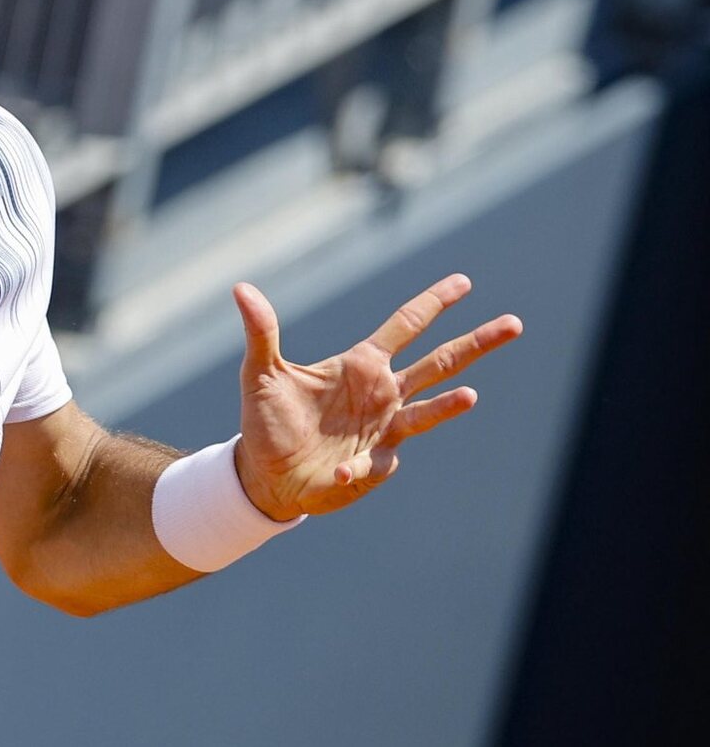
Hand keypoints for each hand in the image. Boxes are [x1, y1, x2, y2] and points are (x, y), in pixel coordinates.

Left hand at [232, 274, 522, 519]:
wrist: (264, 474)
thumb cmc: (266, 420)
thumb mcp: (259, 373)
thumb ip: (260, 332)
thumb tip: (241, 289)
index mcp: (361, 365)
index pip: (405, 326)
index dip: (433, 303)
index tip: (464, 282)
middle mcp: (382, 394)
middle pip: (439, 363)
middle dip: (475, 343)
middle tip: (514, 323)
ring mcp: (384, 430)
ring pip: (430, 411)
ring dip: (449, 405)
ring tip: (470, 396)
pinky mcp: (374, 466)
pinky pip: (374, 464)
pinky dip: (358, 468)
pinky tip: (340, 471)